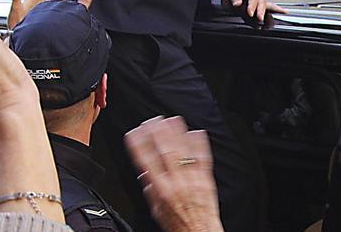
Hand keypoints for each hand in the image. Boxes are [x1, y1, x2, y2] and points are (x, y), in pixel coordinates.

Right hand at [124, 116, 222, 231]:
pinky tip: (196, 132)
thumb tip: (143, 172)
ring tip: (171, 119)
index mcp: (160, 189)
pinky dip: (199, 144)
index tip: (134, 132)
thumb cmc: (178, 224)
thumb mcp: (156, 209)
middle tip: (153, 120)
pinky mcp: (206, 180)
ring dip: (176, 134)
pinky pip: (203, 159)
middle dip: (157, 134)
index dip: (138, 145)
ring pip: (183, 152)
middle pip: (165, 152)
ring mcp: (192, 179)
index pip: (146, 161)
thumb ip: (149, 188)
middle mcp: (175, 182)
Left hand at [226, 0, 283, 24]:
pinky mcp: (261, 6)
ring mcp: (261, 0)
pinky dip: (276, 10)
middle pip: (262, 2)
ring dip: (274, 9)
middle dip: (261, 11)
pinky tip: (283, 11)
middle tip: (260, 18)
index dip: (252, 6)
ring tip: (282, 12)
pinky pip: (270, 8)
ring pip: (268, 5)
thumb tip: (237, 4)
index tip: (249, 13)